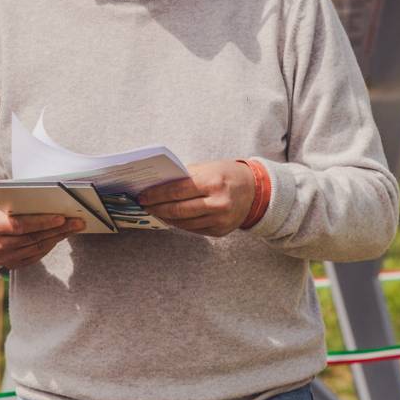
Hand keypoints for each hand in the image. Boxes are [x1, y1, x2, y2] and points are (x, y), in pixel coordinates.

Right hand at [0, 201, 84, 268]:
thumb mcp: (4, 199)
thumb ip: (23, 200)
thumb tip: (54, 198)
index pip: (20, 226)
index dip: (42, 223)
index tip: (61, 218)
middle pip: (32, 239)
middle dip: (57, 230)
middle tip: (76, 222)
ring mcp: (4, 258)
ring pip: (37, 248)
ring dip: (57, 237)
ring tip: (73, 228)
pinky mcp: (12, 265)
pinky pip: (36, 256)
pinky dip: (50, 245)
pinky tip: (60, 236)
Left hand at [138, 160, 256, 236]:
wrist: (255, 191)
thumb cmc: (227, 174)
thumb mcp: (208, 168)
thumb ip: (186, 176)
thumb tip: (159, 185)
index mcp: (213, 183)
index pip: (177, 191)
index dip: (157, 195)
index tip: (143, 196)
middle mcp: (218, 203)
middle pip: (178, 209)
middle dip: (157, 208)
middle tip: (144, 205)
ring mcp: (220, 220)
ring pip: (184, 223)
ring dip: (167, 217)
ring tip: (155, 211)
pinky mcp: (221, 231)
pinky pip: (194, 229)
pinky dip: (181, 224)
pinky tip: (171, 218)